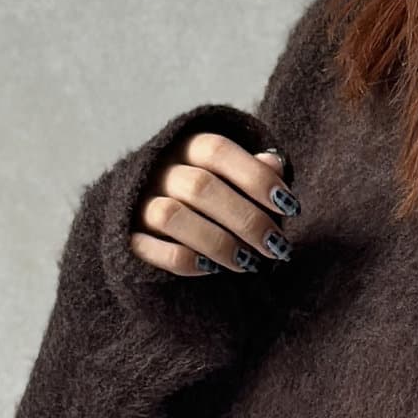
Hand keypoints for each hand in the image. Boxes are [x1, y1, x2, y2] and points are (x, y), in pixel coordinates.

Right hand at [127, 130, 300, 276]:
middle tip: (276, 247)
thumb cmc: (207, 196)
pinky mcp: (128, 236)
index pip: (217, 150)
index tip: (289, 206)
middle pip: (200, 187)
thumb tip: (276, 163)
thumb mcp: (230, 176)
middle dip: (246, 220)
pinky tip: (214, 269)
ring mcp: (139, 203)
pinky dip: (186, 261)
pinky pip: (150, 249)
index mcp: (186, 148)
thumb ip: (252, 170)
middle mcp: (159, 171)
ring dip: (218, 243)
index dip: (255, 177)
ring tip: (248, 264)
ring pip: (172, 217)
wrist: (147, 214)